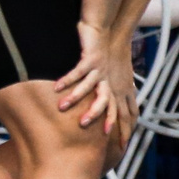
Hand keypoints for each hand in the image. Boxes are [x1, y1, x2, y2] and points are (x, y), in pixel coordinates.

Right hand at [57, 21, 137, 140]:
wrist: (105, 30)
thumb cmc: (105, 54)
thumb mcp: (110, 76)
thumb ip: (106, 94)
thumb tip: (102, 112)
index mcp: (116, 87)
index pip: (122, 112)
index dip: (123, 129)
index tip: (122, 147)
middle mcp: (110, 81)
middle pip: (109, 103)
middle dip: (101, 119)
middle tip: (88, 130)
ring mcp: (101, 70)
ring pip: (90, 88)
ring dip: (76, 98)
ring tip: (62, 108)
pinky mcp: (92, 58)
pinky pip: (78, 71)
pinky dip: (67, 79)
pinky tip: (55, 87)